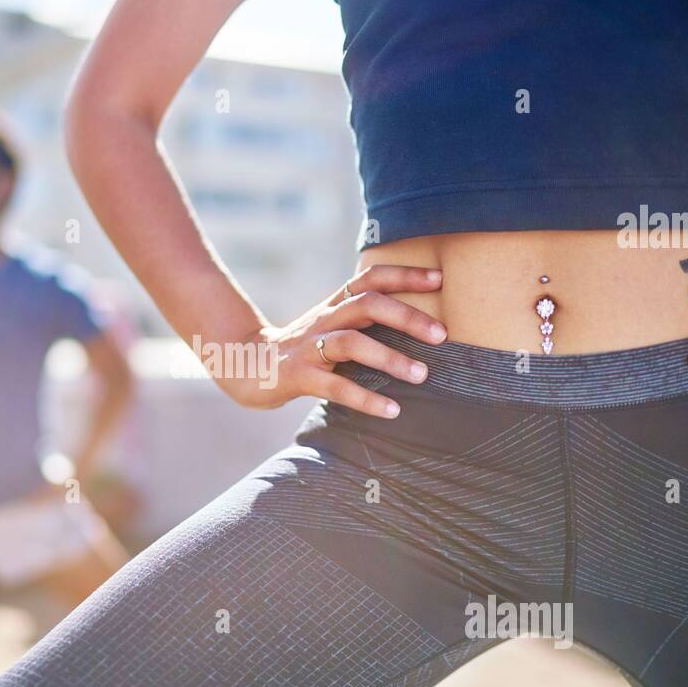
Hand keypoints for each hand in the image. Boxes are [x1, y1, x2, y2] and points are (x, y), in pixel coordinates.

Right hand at [216, 265, 446, 418]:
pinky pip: (335, 387)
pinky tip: (392, 411)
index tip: (439, 279)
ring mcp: (309, 348)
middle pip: (367, 304)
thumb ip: (363, 323)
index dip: (404, 275)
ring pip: (352, 343)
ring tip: (422, 375)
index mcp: (335, 305)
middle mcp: (324, 320)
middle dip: (407, 316)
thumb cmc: (301, 350)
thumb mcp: (331, 328)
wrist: (245, 366)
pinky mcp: (299, 377)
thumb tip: (418, 327)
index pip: (370, 278)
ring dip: (390, 357)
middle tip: (442, 335)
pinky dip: (366, 399)